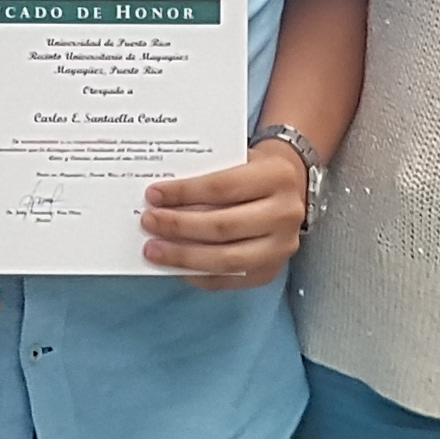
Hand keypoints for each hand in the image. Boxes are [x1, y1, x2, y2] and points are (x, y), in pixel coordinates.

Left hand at [139, 144, 309, 290]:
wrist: (291, 188)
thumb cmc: (253, 171)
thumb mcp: (238, 159)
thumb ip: (207, 175)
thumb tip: (161, 199)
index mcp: (277, 177)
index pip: (222, 187)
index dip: (185, 193)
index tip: (153, 195)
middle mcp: (285, 214)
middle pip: (223, 226)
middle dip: (179, 226)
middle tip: (149, 222)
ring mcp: (282, 247)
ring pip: (226, 259)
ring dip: (183, 256)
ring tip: (154, 250)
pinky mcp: (271, 272)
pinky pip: (227, 279)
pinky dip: (196, 274)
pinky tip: (174, 266)